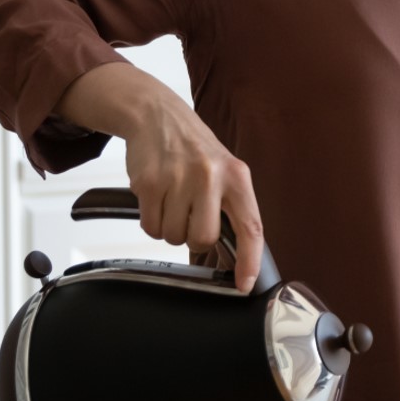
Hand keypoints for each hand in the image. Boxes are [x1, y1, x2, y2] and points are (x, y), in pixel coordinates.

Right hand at [56, 63, 266, 287]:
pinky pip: (150, 226)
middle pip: (203, 239)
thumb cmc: (195, 149)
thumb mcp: (226, 170)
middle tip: (190, 214)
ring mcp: (178, 179)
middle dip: (194, 237)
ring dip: (170, 227)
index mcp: (237, 177)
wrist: (157, 115)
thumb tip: (236, 255)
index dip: (249, 261)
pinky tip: (157, 197)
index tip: (243, 284)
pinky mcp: (149, 183)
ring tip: (173, 200)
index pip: (250, 227)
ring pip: (174, 236)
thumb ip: (233, 207)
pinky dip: (151, 221)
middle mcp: (210, 177)